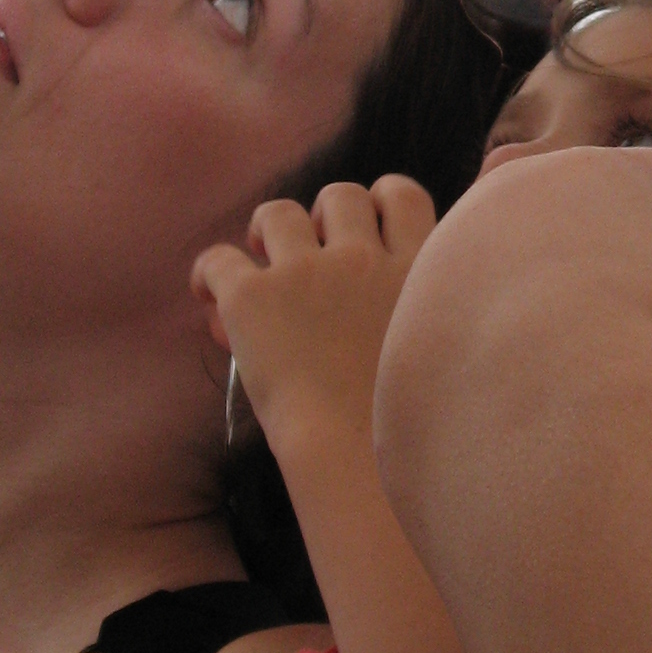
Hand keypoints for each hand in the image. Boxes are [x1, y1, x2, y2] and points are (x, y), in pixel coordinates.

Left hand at [193, 178, 435, 460]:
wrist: (358, 457)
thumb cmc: (408, 428)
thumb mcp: (442, 352)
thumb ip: (426, 314)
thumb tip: (389, 303)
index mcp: (417, 270)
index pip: (404, 195)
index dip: (380, 200)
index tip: (366, 227)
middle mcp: (363, 260)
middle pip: (341, 195)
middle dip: (322, 215)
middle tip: (310, 252)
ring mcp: (307, 274)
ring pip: (278, 213)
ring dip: (268, 230)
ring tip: (260, 258)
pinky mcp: (254, 298)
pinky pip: (218, 259)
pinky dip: (209, 272)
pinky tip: (209, 297)